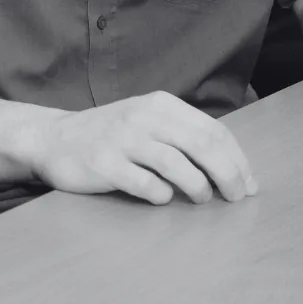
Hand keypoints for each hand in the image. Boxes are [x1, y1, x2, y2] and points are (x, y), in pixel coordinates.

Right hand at [32, 90, 257, 204]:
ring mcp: (124, 140)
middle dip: (228, 175)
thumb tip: (230, 166)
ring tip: (202, 199)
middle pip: (202, 146)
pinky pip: (146, 184)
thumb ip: (182, 135)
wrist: (53, 138)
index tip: (249, 184)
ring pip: (178, 165)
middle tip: (237, 198)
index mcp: (161, 104)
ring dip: (198, 188)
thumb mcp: (147, 120)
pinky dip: (161, 195)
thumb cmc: (110, 135)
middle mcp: (145, 117)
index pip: (213, 130)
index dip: (237, 159)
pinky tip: (162, 197)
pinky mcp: (105, 165)